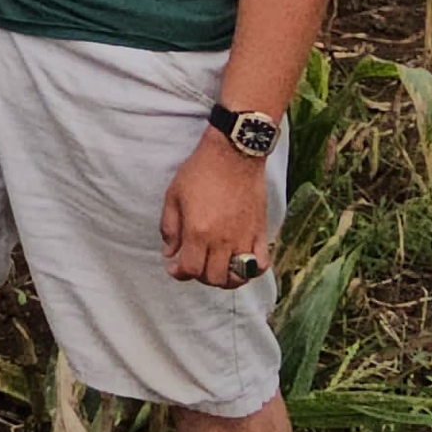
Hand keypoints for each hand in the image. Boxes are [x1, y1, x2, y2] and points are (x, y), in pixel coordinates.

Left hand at [160, 136, 270, 287]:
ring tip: (218, 267)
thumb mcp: (174, 196)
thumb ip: (169, 228)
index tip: (175, 267)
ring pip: (238, 276)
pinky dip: (252, 270)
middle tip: (196, 264)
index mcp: (198, 231)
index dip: (180, 273)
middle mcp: (222, 239)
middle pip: (213, 277)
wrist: (234, 153)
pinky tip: (242, 263)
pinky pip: (262, 263)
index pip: (191, 270)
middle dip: (201, 277)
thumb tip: (169, 253)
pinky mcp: (260, 231)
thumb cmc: (201, 170)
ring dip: (226, 279)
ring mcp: (244, 237)